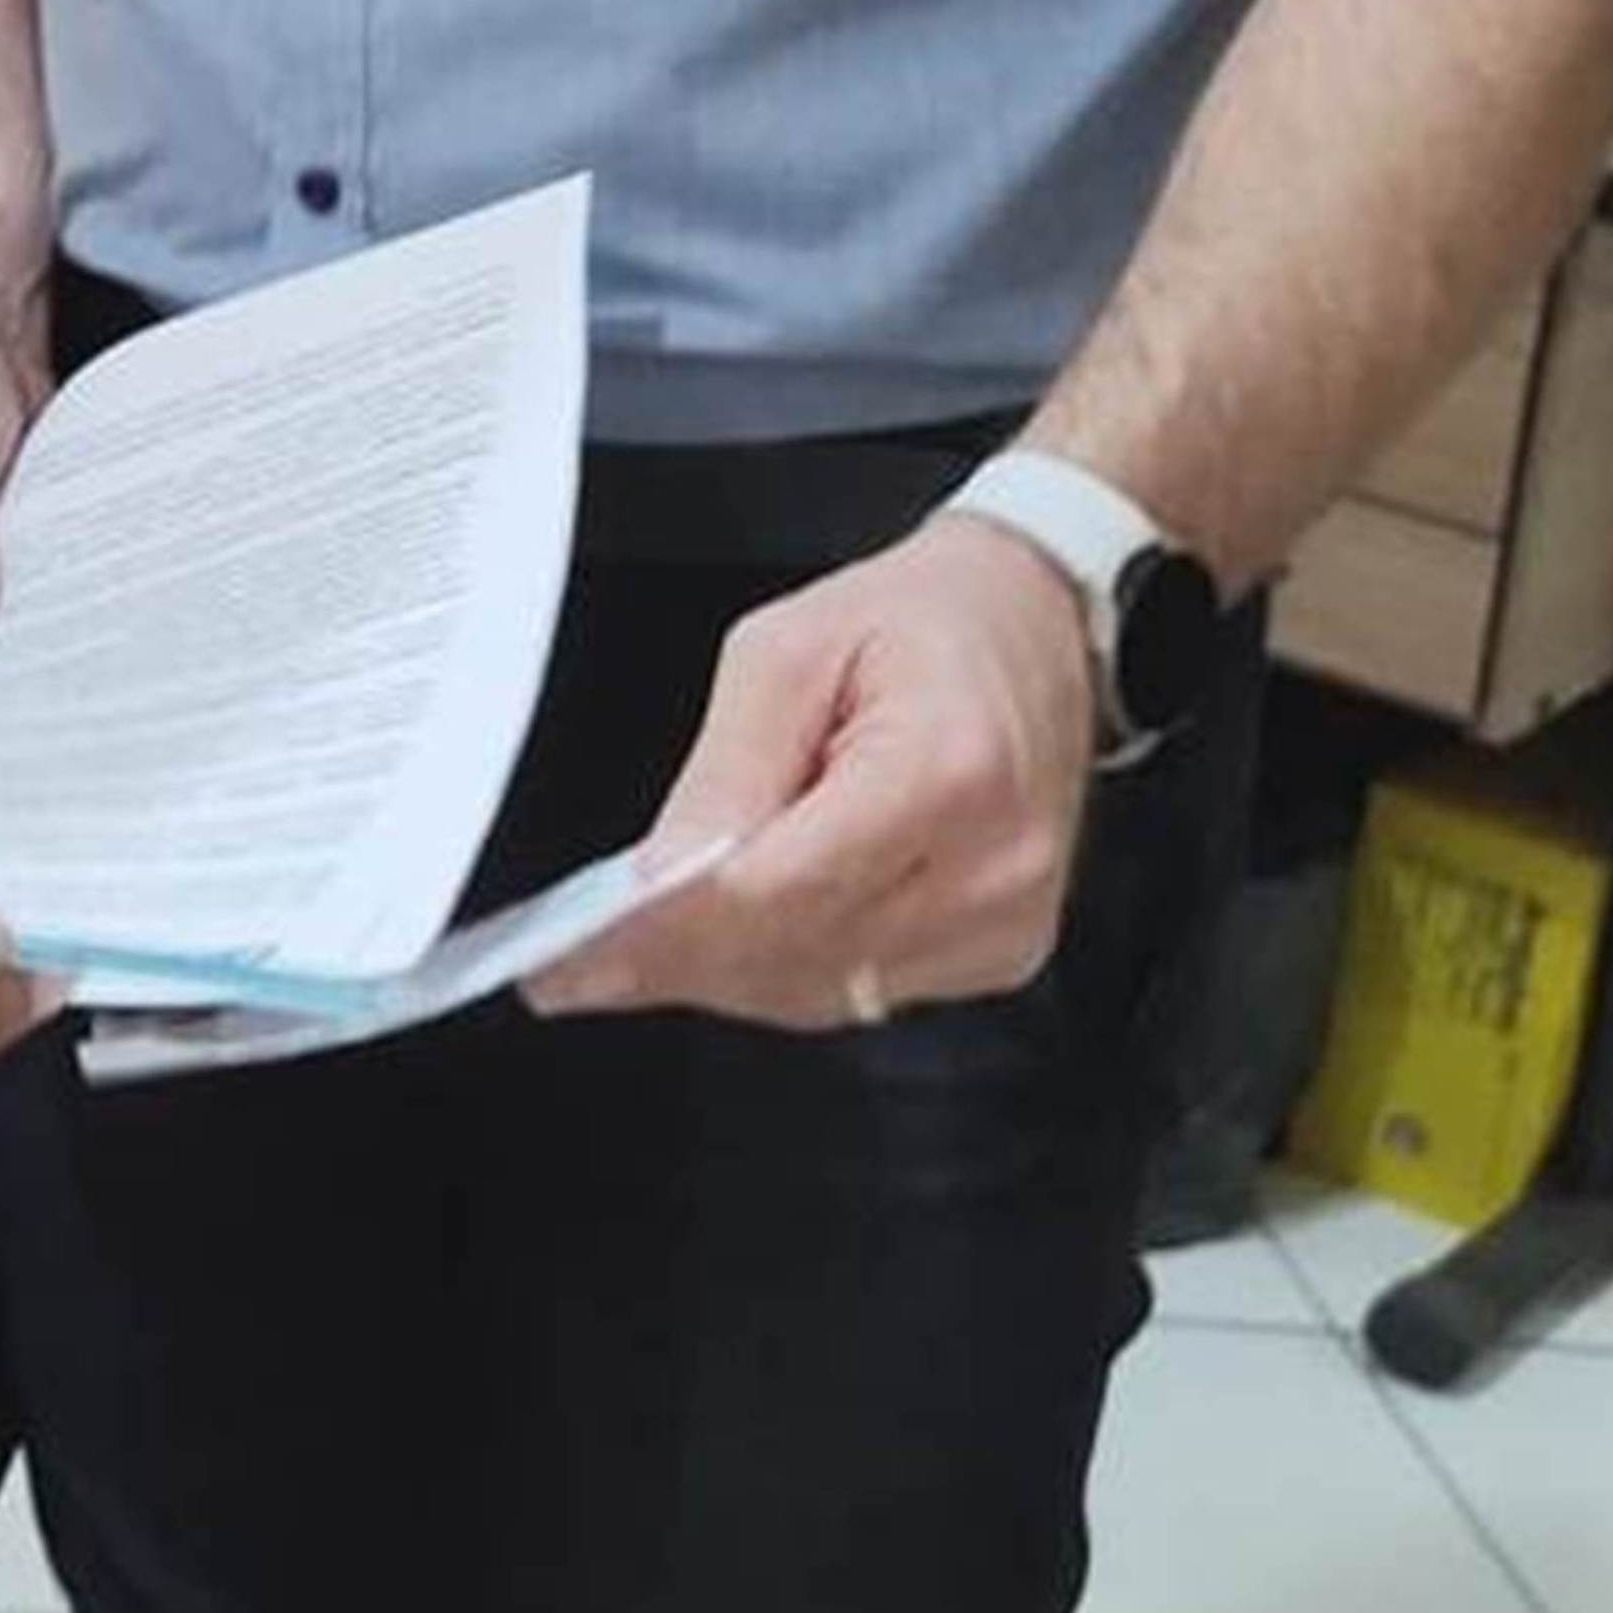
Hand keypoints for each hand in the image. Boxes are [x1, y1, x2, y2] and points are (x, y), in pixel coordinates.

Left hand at [530, 514, 1095, 1030]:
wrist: (1036, 620)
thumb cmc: (923, 619)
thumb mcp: (786, 649)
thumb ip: (724, 771)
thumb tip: (659, 879)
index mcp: (947, 770)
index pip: (778, 890)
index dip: (666, 930)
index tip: (576, 958)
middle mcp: (994, 863)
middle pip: (795, 954)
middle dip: (675, 963)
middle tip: (576, 970)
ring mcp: (1008, 919)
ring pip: (823, 992)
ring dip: (723, 976)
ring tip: (637, 954)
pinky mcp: (1003, 950)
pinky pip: (864, 993)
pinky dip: (785, 972)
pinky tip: (732, 942)